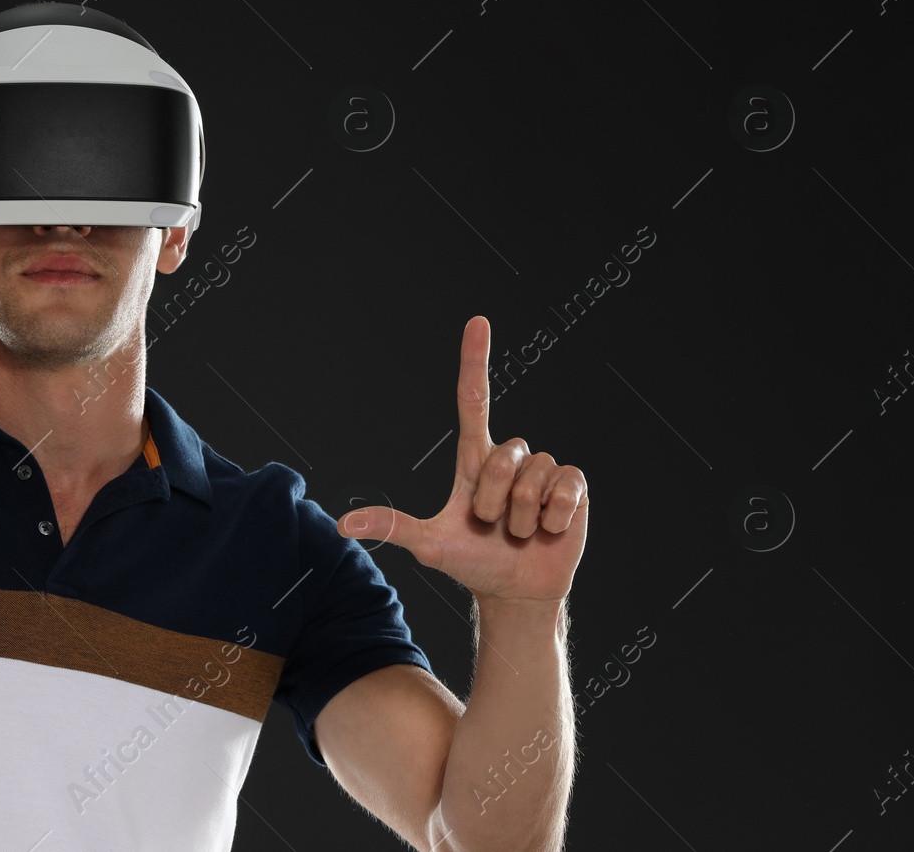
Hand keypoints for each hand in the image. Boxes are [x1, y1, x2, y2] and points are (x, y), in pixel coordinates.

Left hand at [338, 316, 587, 602]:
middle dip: (494, 499)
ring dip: (523, 514)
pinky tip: (550, 530)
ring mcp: (542, 471)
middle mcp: (508, 458)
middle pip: (503, 455)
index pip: (473, 399)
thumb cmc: (472, 562)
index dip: (476, 360)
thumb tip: (341, 524)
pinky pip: (566, 486)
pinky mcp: (572, 486)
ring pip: (533, 474)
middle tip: (493, 526)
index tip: (477, 322)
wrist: (515, 592)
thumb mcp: (429, 544)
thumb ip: (392, 527)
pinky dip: (556, 514)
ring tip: (519, 532)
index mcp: (474, 459)